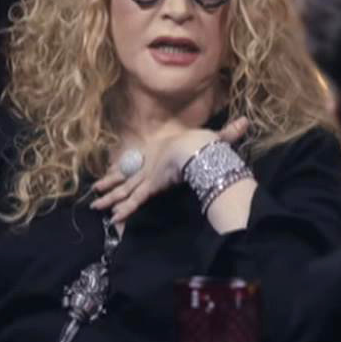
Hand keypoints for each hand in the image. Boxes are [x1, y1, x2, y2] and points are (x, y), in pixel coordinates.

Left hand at [90, 117, 248, 222]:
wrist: (196, 146)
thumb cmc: (204, 142)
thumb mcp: (217, 139)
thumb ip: (229, 134)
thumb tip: (246, 122)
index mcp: (160, 154)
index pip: (140, 165)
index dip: (127, 169)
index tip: (115, 173)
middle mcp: (150, 166)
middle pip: (126, 178)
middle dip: (111, 185)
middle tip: (96, 191)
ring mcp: (149, 176)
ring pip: (124, 190)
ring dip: (109, 199)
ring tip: (94, 206)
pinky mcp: (150, 186)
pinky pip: (135, 200)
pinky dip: (124, 210)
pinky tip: (113, 219)